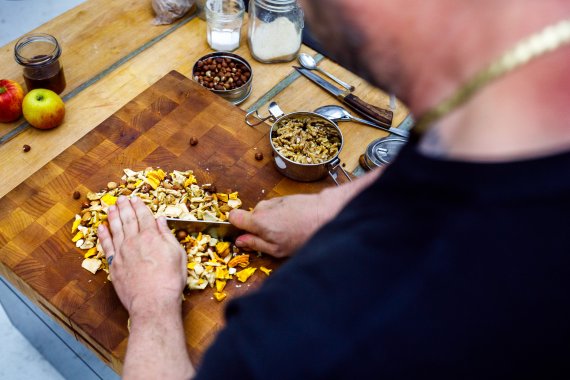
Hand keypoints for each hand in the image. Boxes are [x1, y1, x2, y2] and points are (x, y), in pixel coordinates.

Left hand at [98, 196, 186, 316]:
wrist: (153, 301)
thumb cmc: (170, 280)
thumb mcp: (177, 254)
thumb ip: (167, 236)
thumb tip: (161, 220)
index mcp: (152, 236)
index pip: (144, 216)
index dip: (139, 206)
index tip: (135, 198)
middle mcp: (134, 240)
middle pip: (128, 219)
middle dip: (124, 207)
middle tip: (121, 198)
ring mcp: (122, 252)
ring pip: (115, 229)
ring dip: (113, 216)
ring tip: (110, 207)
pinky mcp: (114, 264)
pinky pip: (106, 245)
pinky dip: (103, 235)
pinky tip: (101, 227)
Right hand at [229, 193, 328, 257]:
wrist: (325, 214)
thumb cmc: (303, 235)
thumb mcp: (277, 249)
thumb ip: (255, 244)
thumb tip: (240, 241)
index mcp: (257, 221)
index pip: (233, 216)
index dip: (236, 225)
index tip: (244, 234)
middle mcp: (263, 207)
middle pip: (251, 217)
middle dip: (259, 227)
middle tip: (274, 238)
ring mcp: (274, 201)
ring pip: (265, 213)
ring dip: (272, 222)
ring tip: (288, 231)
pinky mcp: (285, 198)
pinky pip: (276, 208)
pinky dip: (281, 216)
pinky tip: (295, 223)